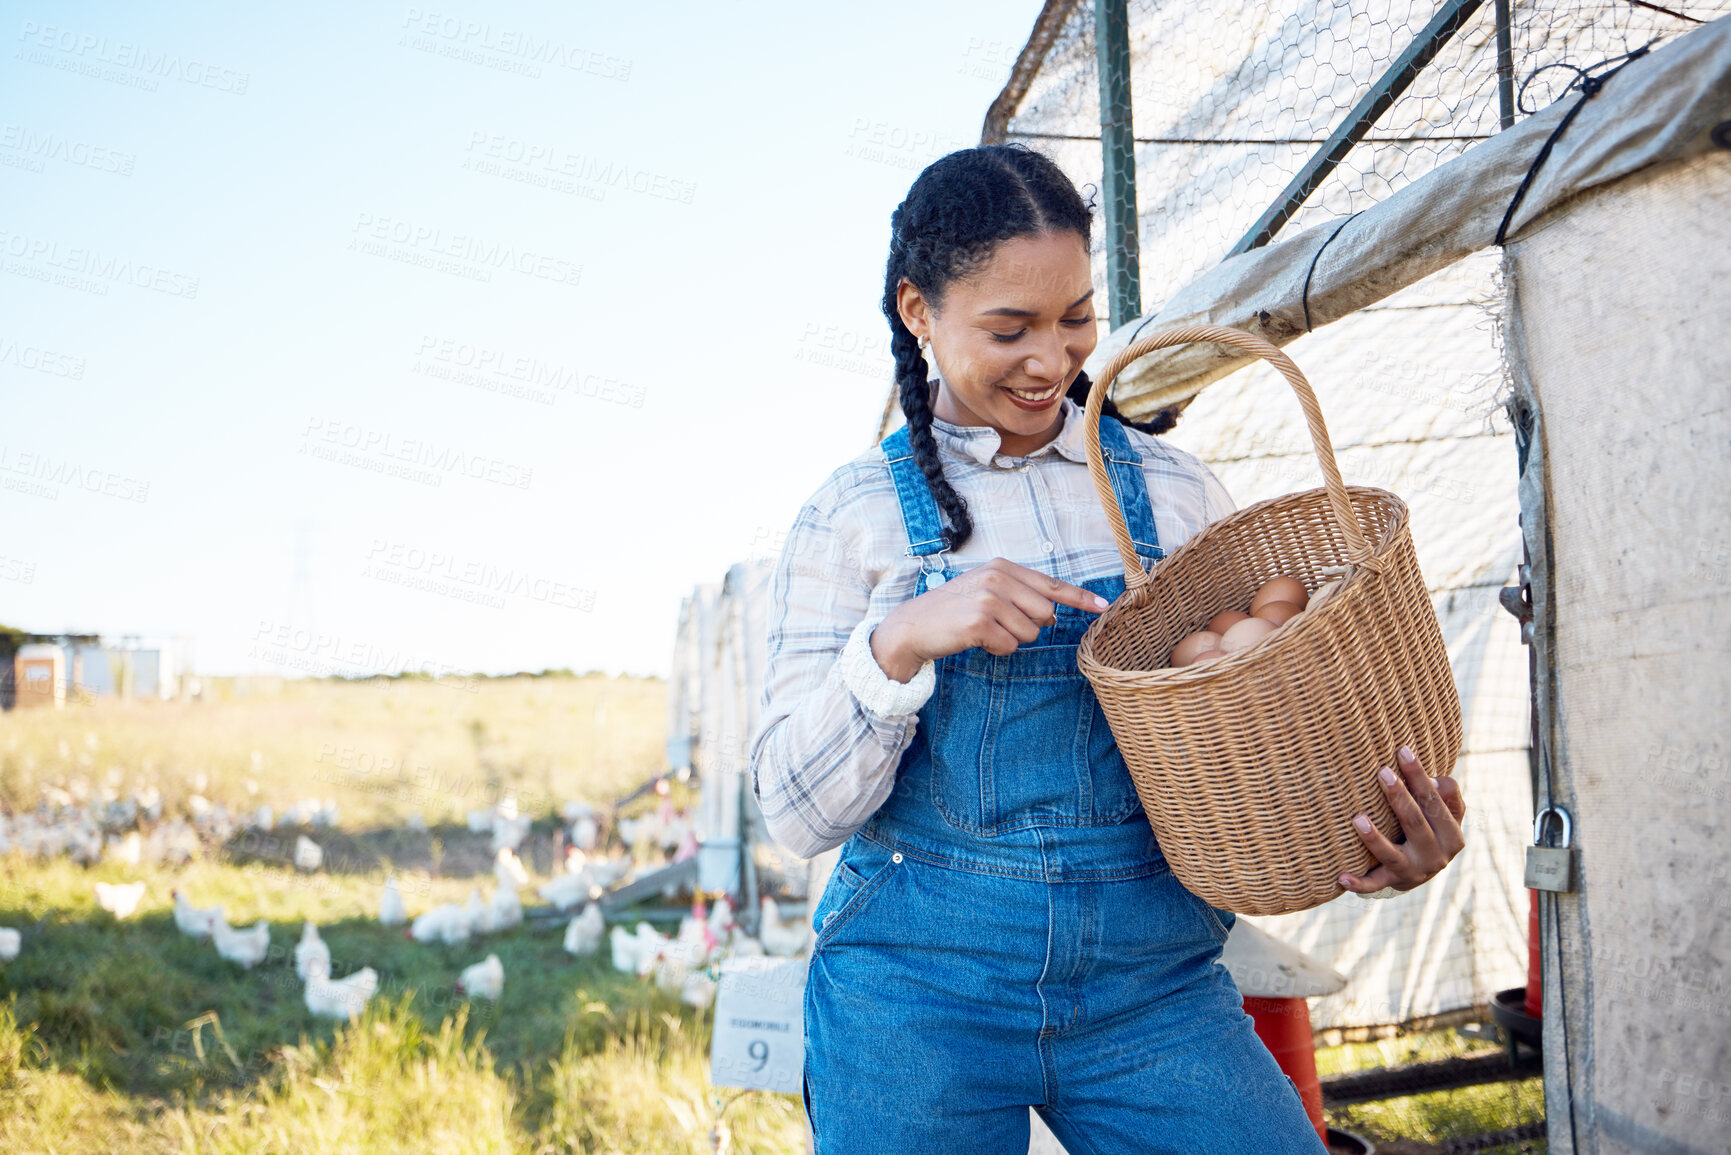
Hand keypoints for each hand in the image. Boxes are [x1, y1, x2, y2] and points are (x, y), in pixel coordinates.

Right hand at [870, 558, 1109, 682]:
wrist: (912, 627)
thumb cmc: (952, 612)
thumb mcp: (986, 593)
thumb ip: (1020, 596)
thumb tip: (1053, 613)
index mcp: (1002, 568)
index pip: (1050, 584)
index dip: (1079, 597)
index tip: (1103, 606)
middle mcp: (997, 578)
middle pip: (1044, 614)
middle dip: (1027, 627)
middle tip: (997, 624)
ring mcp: (989, 599)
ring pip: (1029, 633)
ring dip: (1009, 640)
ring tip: (982, 630)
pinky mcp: (980, 622)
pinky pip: (1010, 646)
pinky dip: (996, 649)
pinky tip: (975, 640)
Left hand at [1338, 745, 1466, 893]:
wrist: (1423, 870)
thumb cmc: (1431, 828)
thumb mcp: (1447, 815)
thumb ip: (1447, 795)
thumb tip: (1436, 781)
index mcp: (1452, 836)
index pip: (1436, 802)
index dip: (1420, 776)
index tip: (1403, 751)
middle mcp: (1436, 856)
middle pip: (1416, 823)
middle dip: (1399, 797)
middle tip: (1382, 772)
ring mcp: (1414, 872)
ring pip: (1393, 854)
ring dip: (1374, 838)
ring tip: (1358, 819)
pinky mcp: (1393, 883)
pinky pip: (1374, 884)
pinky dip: (1359, 882)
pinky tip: (1341, 877)